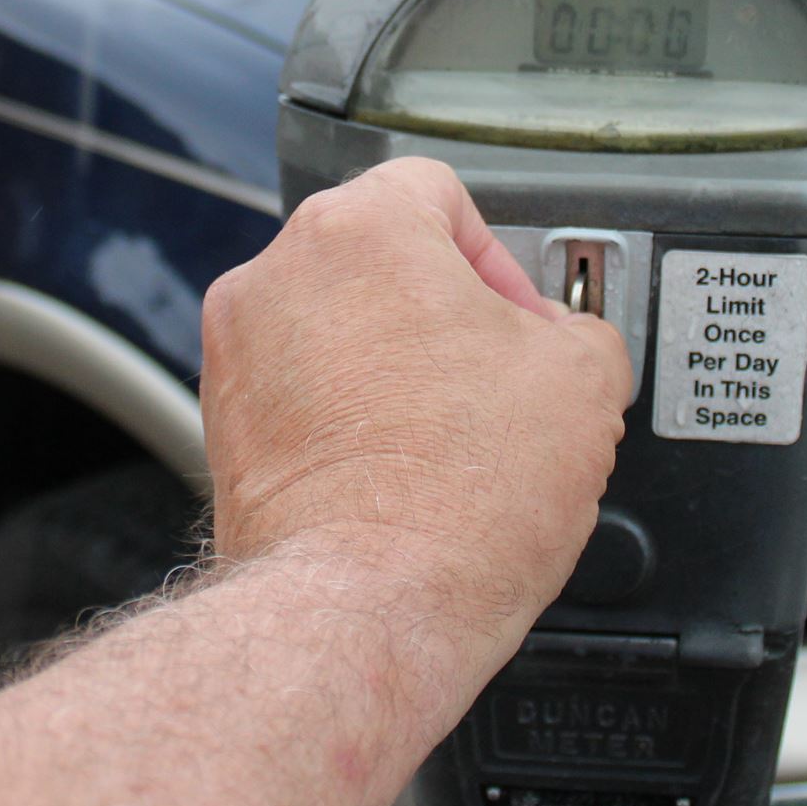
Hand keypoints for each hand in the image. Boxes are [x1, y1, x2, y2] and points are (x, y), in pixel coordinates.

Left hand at [201, 158, 631, 660]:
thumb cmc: (451, 501)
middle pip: (381, 261)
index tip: (523, 322)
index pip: (440, 192)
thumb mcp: (585, 382)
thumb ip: (578, 326)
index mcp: (359, 229)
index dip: (500, 258)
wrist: (363, 613)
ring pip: (337, 328)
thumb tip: (562, 343)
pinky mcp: (221, 427)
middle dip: (445, 317)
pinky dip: (348, 420)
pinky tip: (401, 474)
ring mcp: (237, 353)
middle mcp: (276, 275)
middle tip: (497, 385)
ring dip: (394, 368)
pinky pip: (301, 394)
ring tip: (449, 441)